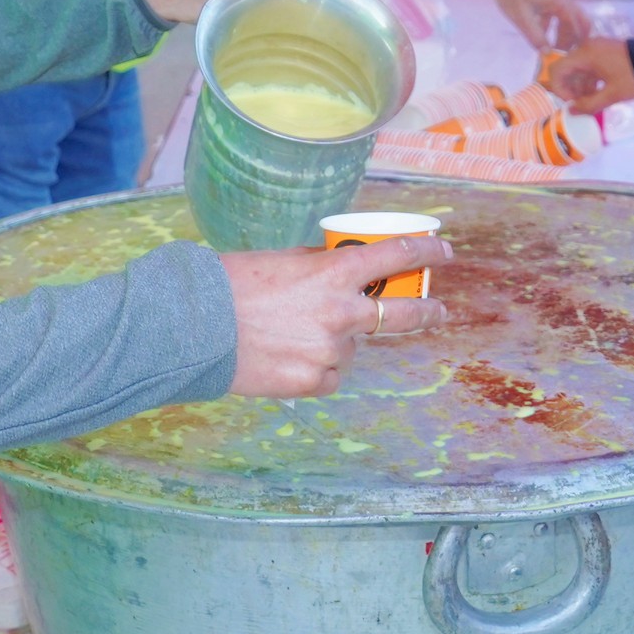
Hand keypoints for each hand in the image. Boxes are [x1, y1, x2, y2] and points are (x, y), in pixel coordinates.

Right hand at [221, 236, 450, 395]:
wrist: (193, 328)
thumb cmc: (229, 285)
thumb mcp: (281, 262)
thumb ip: (318, 268)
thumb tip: (340, 272)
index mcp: (333, 272)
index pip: (395, 255)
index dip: (425, 252)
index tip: (440, 251)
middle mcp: (340, 312)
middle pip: (403, 313)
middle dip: (427, 310)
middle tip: (438, 309)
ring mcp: (330, 351)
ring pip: (352, 347)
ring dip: (337, 340)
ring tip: (291, 334)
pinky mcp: (314, 382)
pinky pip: (331, 374)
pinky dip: (319, 367)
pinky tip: (286, 357)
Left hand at [492, 0, 588, 53]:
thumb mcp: (522, 17)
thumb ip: (535, 36)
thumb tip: (546, 53)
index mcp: (561, 3)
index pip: (577, 25)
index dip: (576, 42)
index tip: (572, 56)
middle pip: (576, 21)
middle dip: (572, 37)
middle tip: (565, 54)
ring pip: (565, 18)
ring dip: (561, 32)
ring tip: (553, 49)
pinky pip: (554, 14)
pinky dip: (550, 25)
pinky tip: (540, 36)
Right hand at [546, 35, 633, 114]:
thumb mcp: (612, 95)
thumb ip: (589, 104)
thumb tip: (571, 111)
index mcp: (584, 54)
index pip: (556, 70)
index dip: (559, 89)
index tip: (572, 104)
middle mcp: (586, 48)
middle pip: (567, 69)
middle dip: (571, 89)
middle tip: (583, 105)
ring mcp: (596, 48)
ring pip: (578, 69)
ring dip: (581, 86)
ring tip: (593, 102)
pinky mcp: (604, 51)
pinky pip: (589, 66)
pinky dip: (590, 80)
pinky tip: (599, 93)